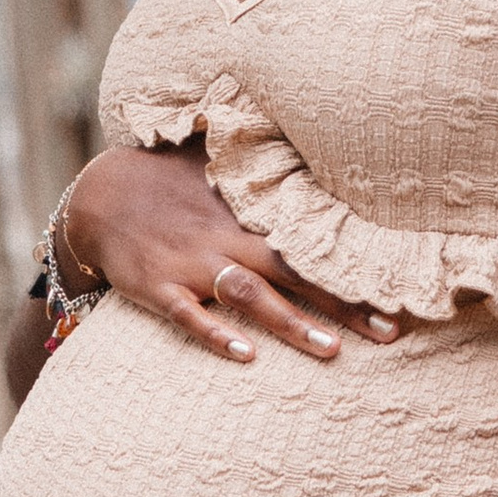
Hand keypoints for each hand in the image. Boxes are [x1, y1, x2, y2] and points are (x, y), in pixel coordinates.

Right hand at [65, 142, 400, 361]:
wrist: (99, 195)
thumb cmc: (168, 178)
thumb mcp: (219, 162)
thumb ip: (265, 163)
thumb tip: (319, 140)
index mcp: (248, 213)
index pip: (313, 241)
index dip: (356, 265)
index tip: (398, 286)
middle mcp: (228, 238)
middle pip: (296, 272)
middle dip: (344, 303)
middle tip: (390, 332)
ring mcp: (193, 265)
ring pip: (251, 296)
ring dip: (292, 323)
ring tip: (333, 352)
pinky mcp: (159, 288)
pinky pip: (191, 316)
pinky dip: (217, 334)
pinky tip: (246, 356)